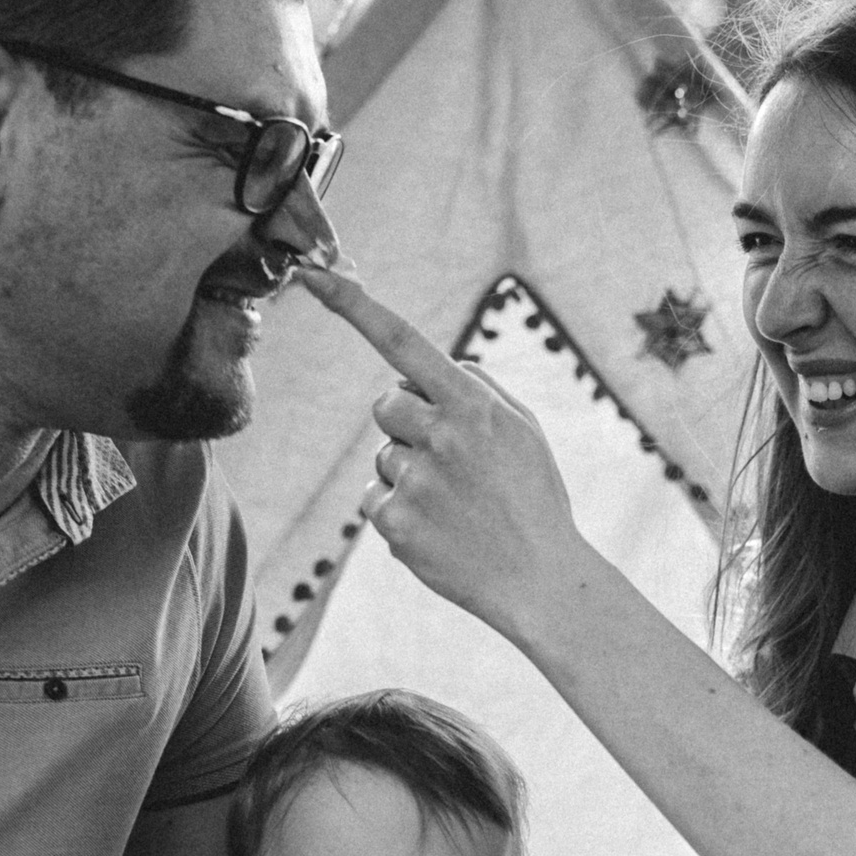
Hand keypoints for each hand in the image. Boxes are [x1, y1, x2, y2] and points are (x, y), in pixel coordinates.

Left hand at [295, 267, 592, 636]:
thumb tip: (430, 367)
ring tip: (456, 504)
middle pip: (386, 406)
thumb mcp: (523, 430)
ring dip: (409, 473)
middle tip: (451, 459)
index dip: (354, 306)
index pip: (403, 342)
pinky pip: (376, 498)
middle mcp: (439, 437)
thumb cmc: (534, 499)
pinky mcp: (395, 524)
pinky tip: (439, 529)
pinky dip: (400, 511)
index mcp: (473, 405)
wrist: (541, 581)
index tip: (315, 274)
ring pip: (384, 456)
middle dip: (407, 423)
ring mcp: (414, 482)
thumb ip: (477, 387)